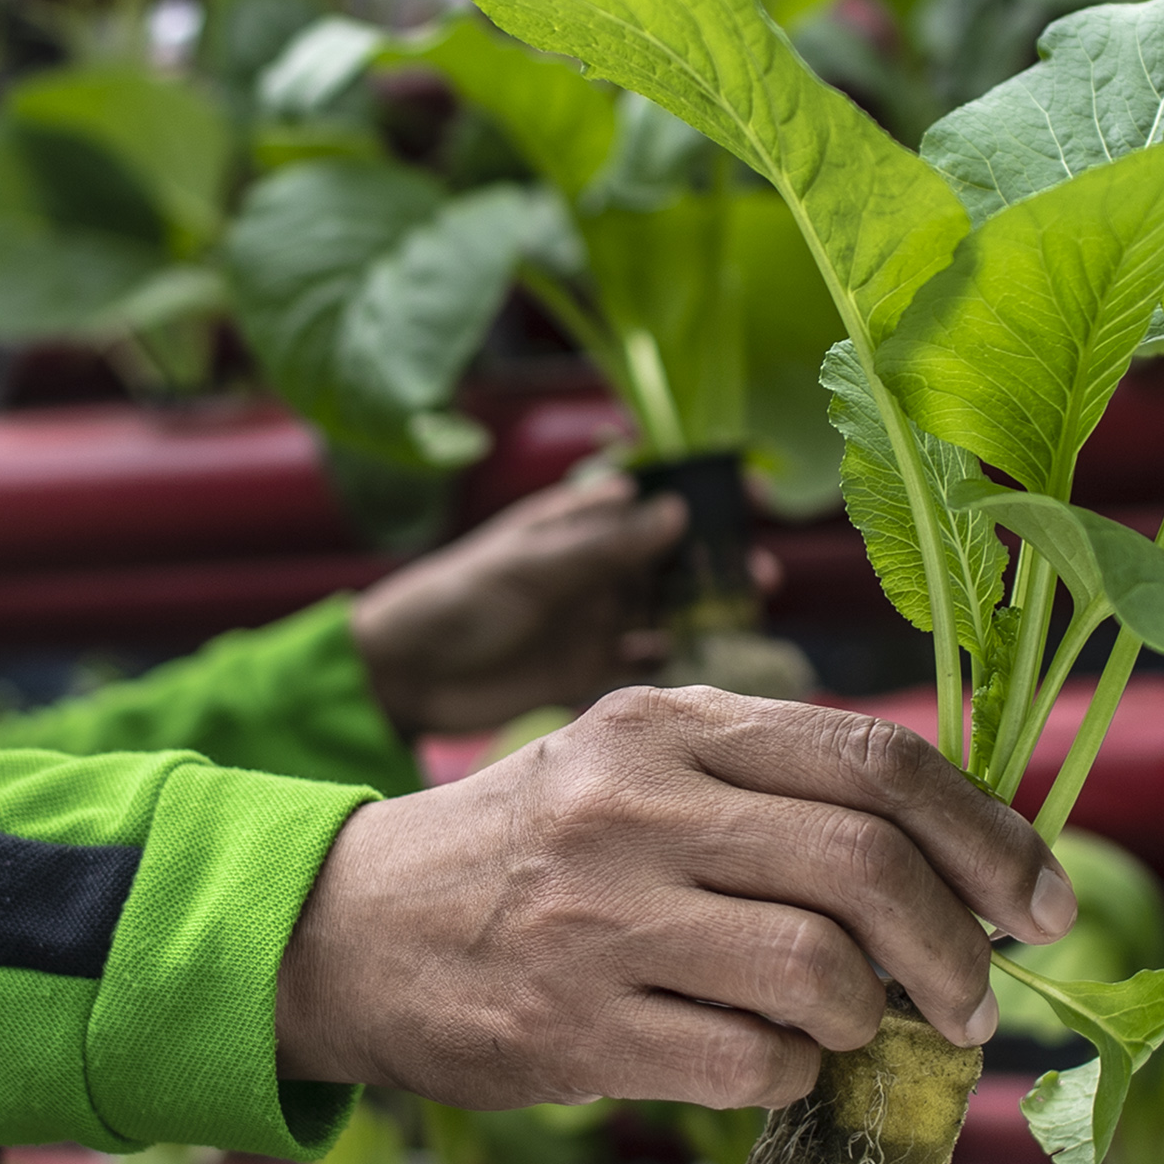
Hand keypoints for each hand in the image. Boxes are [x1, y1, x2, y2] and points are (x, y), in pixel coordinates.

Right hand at [273, 687, 1078, 1111]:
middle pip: (868, 865)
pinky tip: (774, 1064)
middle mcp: (636, 804)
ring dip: (874, 1021)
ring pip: (821, 971)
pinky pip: (754, 1064)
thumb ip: (771, 788)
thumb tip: (957, 858)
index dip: (987, 833)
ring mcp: (602, 917)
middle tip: (977, 1000)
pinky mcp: (576, 1026)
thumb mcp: (633, 766)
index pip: (875, 757)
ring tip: (860, 1033)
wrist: (348, 930)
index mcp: (667, 720)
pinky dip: (795, 1076)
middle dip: (959, 947)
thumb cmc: (527, 852)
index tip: (1042, 898)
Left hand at [350, 472, 743, 737]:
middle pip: (672, 554)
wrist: (402, 674)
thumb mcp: (530, 566)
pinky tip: (702, 660)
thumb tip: (677, 513)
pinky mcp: (585, 669)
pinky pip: (643, 660)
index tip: (756, 493)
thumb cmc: (455, 598)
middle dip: (719, 557)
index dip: (705, 488)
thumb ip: (602, 546)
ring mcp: (593, 617)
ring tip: (748, 611)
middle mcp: (593, 567)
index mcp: (576, 522)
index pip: (653, 493)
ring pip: (667, 605)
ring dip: (706, 607)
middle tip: (761, 572)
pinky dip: (673, 657)